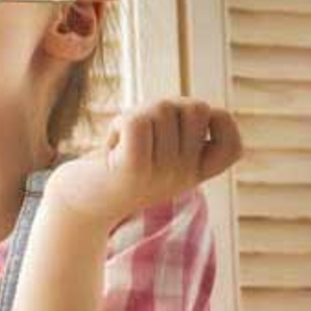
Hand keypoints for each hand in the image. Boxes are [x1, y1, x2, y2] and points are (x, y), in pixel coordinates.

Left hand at [46, 97, 241, 228]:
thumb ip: (184, 125)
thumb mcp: (159, 146)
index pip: (234, 142)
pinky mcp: (132, 170)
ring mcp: (162, 174)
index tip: (178, 131)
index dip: (215, 122)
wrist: (76, 204)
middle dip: (163, 107)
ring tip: (122, 142)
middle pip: (195, 108)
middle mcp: (185, 176)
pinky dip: (118, 122)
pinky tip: (111, 145)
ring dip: (135, 114)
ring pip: (163, 109)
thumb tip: (198, 108)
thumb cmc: (116, 165)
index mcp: (196, 172)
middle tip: (139, 132)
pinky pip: (136, 121)